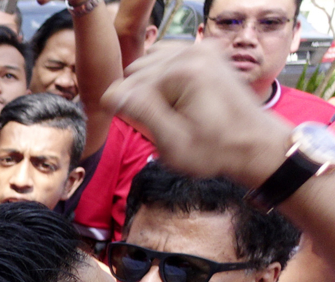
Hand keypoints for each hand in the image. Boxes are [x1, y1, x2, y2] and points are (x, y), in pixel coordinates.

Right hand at [107, 40, 291, 188]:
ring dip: (149, 87)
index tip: (148, 131)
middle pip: (135, 72)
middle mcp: (192, 52)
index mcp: (183, 73)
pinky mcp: (205, 50)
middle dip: (141, 97)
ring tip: (169, 109)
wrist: (253, 144)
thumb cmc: (214, 150)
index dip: (130, 114)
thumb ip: (142, 113)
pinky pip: (164, 57)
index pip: (127, 88)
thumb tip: (112, 95)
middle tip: (163, 121)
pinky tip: (172, 94)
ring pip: (146, 63)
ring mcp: (201, 48)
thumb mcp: (173, 143)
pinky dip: (160, 74)